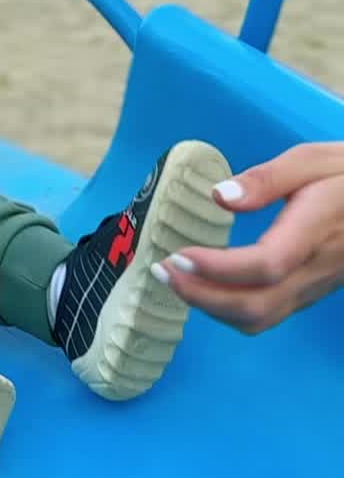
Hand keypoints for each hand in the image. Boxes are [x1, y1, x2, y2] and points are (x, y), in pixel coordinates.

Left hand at [156, 143, 343, 333]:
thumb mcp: (313, 160)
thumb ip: (267, 178)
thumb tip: (220, 196)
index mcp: (317, 231)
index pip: (265, 265)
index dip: (218, 269)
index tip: (178, 255)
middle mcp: (317, 268)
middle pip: (258, 305)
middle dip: (201, 296)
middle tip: (160, 271)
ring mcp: (316, 285)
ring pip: (262, 317)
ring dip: (211, 307)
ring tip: (174, 280)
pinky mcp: (312, 290)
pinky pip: (270, 312)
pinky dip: (229, 309)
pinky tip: (204, 286)